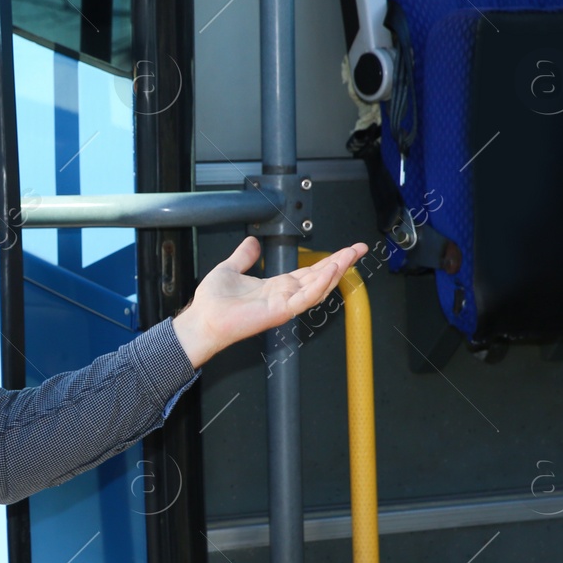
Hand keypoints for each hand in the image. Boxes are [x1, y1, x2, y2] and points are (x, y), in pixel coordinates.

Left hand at [171, 236, 368, 367]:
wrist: (202, 320)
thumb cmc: (213, 302)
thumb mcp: (230, 269)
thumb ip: (244, 256)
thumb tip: (252, 243)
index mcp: (276, 286)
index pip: (310, 271)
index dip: (328, 260)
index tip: (346, 249)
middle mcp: (284, 296)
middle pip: (320, 277)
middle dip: (341, 263)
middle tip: (360, 248)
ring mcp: (284, 305)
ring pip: (317, 288)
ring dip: (334, 271)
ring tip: (349, 256)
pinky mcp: (279, 312)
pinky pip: (304, 298)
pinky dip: (318, 284)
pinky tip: (330, 271)